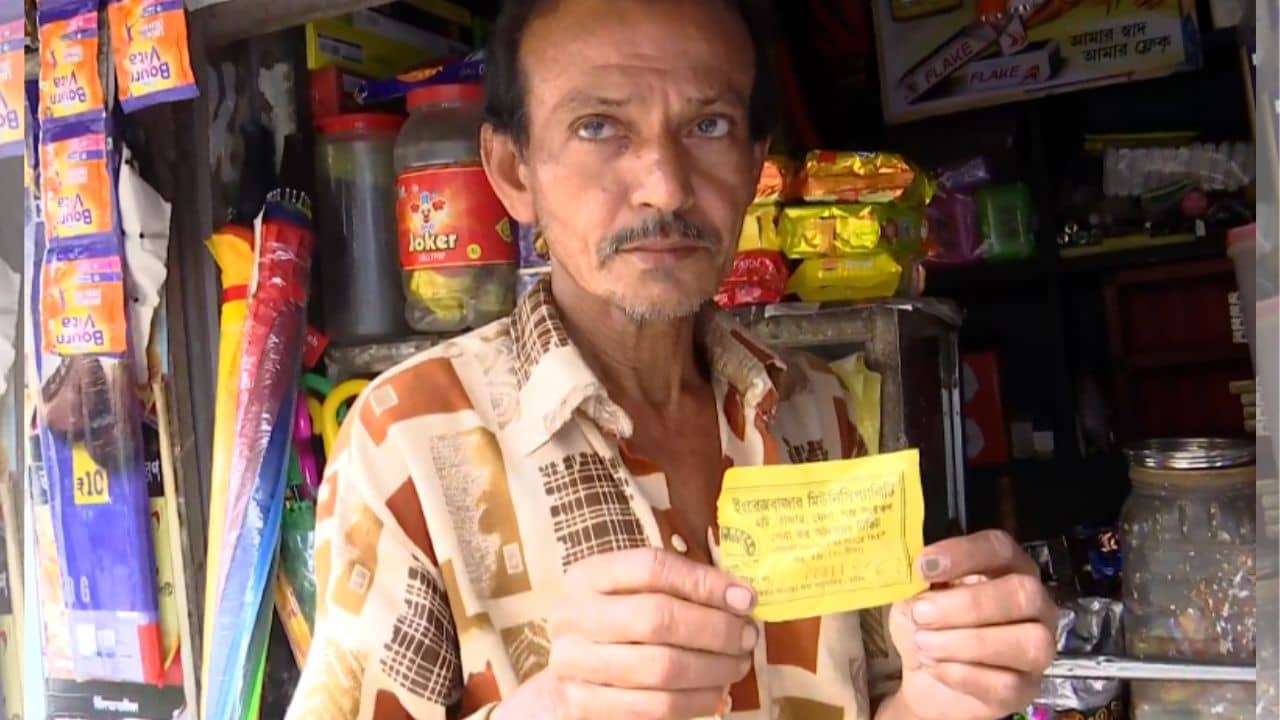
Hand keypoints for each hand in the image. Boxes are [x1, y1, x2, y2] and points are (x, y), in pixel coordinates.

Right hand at [493, 548, 757, 719]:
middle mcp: (573, 614)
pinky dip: (697, 700)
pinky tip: (716, 691)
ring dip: (713, 668)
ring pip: (661, 667)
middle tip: (747, 637)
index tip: (746, 598)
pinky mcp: (583, 703)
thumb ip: (683, 588)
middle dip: (715, 629)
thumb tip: (742, 598)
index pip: (652, 567)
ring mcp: (573, 662)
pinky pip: (655, 707)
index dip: (705, 583)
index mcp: (589, 575)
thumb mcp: (639, 593)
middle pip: (657, 617)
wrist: (575, 672)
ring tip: (738, 665)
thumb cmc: (620, 624)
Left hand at [881, 530, 1056, 719]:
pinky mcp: (1026, 689)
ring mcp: (1037, 648)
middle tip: (922, 612)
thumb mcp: (913, 597)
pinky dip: (964, 675)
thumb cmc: (927, 626)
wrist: (926, 678)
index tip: (923, 566)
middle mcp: (1033, 604)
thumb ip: (917, 584)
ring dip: (966, 642)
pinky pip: (1007, 683)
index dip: (963, 554)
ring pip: (1025, 641)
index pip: (999, 548)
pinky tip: (936, 668)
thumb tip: (914, 578)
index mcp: (1006, 568)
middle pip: (1021, 593)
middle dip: (967, 603)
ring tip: (924, 643)